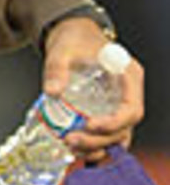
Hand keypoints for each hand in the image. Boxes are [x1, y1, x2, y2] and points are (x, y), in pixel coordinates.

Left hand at [42, 17, 143, 162]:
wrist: (72, 34)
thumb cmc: (74, 38)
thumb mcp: (62, 49)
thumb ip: (56, 69)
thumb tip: (52, 92)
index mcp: (128, 76)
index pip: (132, 109)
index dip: (114, 122)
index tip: (89, 125)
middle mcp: (128, 94)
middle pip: (124, 128)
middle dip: (99, 139)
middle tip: (71, 140)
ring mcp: (118, 105)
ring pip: (117, 136)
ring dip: (96, 147)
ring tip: (71, 147)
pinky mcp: (106, 112)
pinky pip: (107, 135)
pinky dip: (94, 145)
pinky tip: (76, 150)